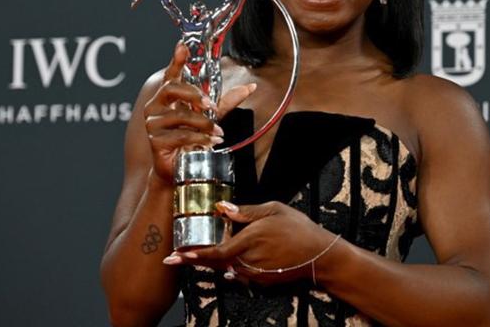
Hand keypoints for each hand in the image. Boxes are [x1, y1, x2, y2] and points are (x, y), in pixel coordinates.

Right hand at [143, 41, 255, 185]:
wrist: (179, 169)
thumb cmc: (192, 138)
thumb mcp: (211, 116)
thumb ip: (226, 101)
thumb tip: (250, 87)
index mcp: (168, 96)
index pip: (171, 74)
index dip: (176, 59)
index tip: (183, 45)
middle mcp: (156, 106)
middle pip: (172, 88)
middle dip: (194, 94)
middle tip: (211, 104)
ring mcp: (153, 123)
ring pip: (180, 115)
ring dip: (203, 123)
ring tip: (217, 132)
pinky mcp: (155, 140)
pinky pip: (180, 135)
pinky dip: (199, 138)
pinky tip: (210, 142)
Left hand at [166, 201, 338, 286]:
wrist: (319, 255)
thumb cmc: (298, 228)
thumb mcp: (273, 210)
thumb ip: (246, 212)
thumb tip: (223, 209)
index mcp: (250, 240)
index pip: (216, 250)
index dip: (195, 254)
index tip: (177, 254)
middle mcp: (249, 260)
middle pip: (215, 262)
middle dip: (192, 261)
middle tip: (170, 260)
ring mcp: (255, 273)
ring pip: (225, 268)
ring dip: (209, 263)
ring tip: (192, 256)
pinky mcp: (261, 279)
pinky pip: (239, 273)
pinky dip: (228, 267)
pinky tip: (223, 262)